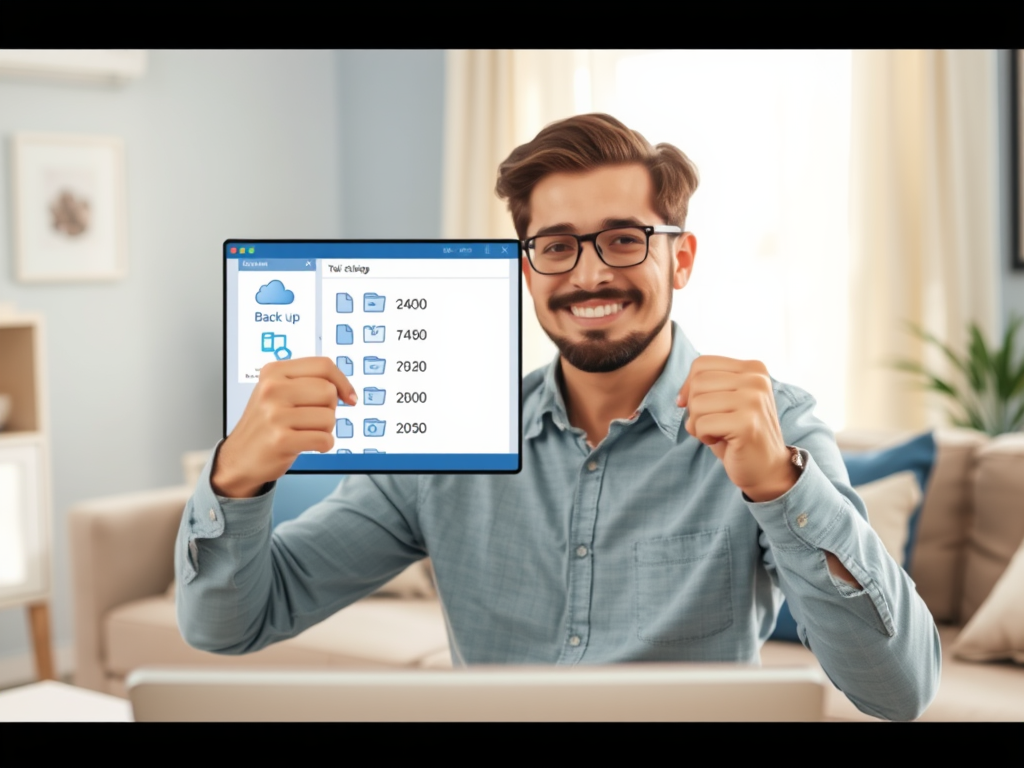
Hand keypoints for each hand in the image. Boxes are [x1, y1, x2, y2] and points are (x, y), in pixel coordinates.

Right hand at [212, 357, 356, 497]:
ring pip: (328, 417)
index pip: (323, 366)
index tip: (348, 397)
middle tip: (311, 419)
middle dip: (328, 409)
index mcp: (274, 372)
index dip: (343, 382)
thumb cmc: (266, 424)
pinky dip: (323, 445)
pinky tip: (306, 444)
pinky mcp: (280, 440)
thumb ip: (307, 382)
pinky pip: (324, 439)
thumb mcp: (278, 392)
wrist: (239, 457)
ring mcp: (275, 414)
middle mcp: (272, 389)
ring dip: (324, 429)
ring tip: (304, 432)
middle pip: (328, 392)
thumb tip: (345, 389)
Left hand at [677, 356, 796, 501]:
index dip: (689, 387)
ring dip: (698, 423)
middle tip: (711, 424)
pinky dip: (704, 436)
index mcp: (753, 368)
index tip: (697, 407)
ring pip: (697, 403)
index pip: (701, 364)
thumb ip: (706, 387)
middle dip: (694, 407)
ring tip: (718, 432)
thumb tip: (681, 397)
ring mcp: (754, 400)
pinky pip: (702, 424)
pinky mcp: (747, 423)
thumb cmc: (740, 434)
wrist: (768, 468)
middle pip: (698, 382)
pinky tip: (723, 441)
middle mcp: (757, 380)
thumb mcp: (724, 401)